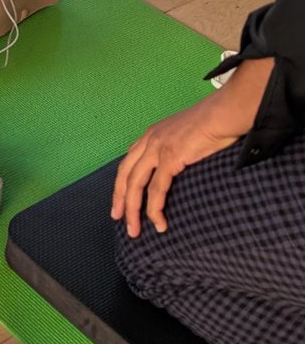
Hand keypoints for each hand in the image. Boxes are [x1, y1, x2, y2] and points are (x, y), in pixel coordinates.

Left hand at [111, 100, 238, 237]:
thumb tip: (176, 168)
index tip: (119, 201)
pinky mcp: (170, 158)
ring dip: (133, 210)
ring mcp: (158, 148)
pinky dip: (155, 209)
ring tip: (134, 230)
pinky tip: (158, 222)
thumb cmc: (213, 123)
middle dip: (120, 199)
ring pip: (136, 185)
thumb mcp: (185, 134)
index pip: (128, 163)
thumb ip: (175, 149)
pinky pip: (157, 189)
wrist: (224, 113)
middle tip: (119, 218)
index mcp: (151, 134)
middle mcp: (149, 140)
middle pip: (125, 175)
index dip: (121, 184)